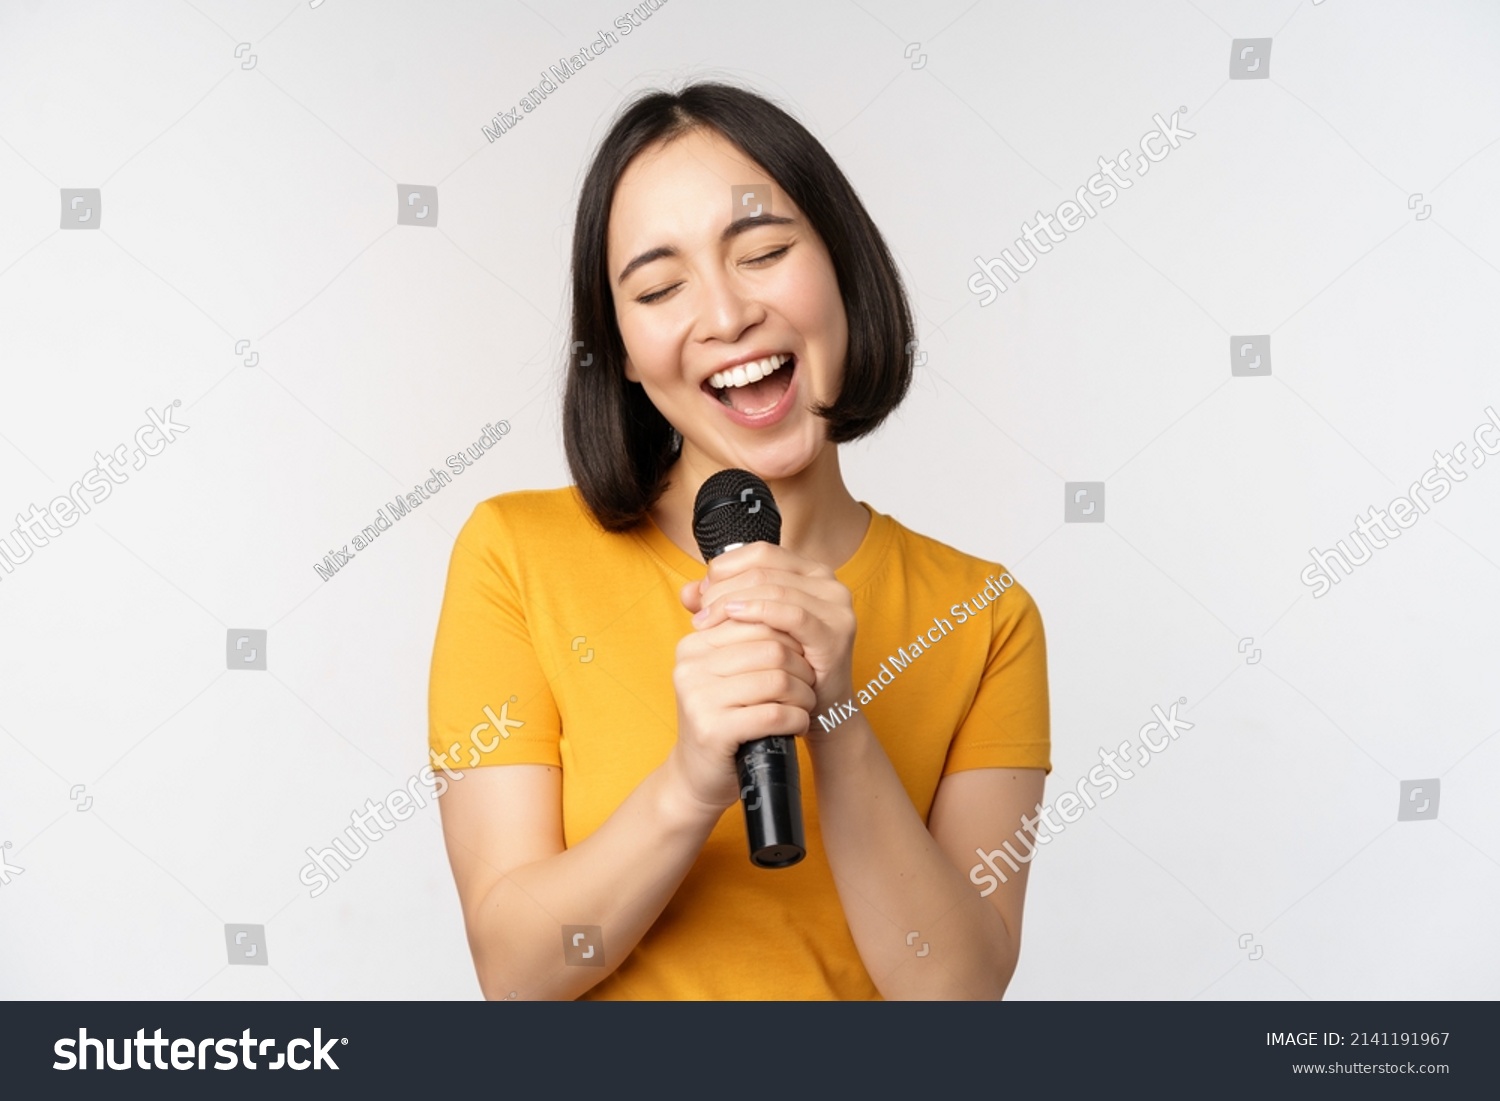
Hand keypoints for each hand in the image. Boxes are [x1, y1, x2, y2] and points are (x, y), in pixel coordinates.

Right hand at [668, 616, 816, 813]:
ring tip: (804, 705)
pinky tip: (797, 724)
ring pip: (777, 680)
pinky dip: (796, 719)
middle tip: (808, 685)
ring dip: (803, 695)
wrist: (699, 776)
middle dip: (801, 667)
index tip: (802, 657)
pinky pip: (774, 713)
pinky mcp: (713, 730)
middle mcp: (690, 667)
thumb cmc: (724, 719)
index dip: (791, 638)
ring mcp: (698, 698)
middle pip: (771, 649)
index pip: (758, 621)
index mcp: (693, 645)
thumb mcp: (728, 673)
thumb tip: (788, 599)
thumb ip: (747, 639)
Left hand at [680, 542, 857, 732]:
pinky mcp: (834, 633)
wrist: (817, 708)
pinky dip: (758, 612)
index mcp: (809, 571)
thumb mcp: (751, 628)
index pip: (761, 553)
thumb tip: (687, 591)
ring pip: (774, 589)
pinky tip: (734, 619)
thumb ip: (722, 605)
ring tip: (708, 620)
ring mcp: (835, 607)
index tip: (703, 593)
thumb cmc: (785, 664)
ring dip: (733, 602)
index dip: (726, 568)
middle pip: (763, 570)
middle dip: (724, 589)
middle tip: (700, 612)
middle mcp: (828, 582)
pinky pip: (792, 614)